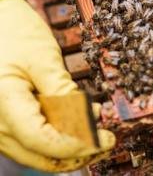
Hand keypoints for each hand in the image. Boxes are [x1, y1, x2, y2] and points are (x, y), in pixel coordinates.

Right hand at [0, 0, 114, 171]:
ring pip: (33, 152)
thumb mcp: (42, 58)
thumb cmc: (14, 32)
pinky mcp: (3, 121)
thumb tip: (87, 122)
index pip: (42, 139)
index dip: (76, 144)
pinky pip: (28, 140)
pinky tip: (79, 128)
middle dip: (76, 154)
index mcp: (3, 103)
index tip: (105, 139)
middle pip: (38, 154)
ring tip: (98, 137)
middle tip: (107, 142)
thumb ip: (61, 92)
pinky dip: (54, 139)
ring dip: (67, 150)